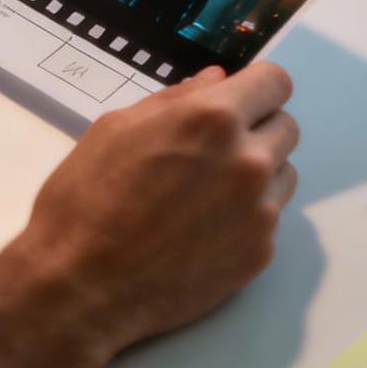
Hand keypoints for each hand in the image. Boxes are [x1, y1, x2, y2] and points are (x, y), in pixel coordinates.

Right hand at [2, 62, 299, 356]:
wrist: (80, 286)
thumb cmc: (85, 199)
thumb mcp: (116, 129)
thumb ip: (175, 99)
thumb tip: (215, 81)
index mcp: (213, 120)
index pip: (275, 82)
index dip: (255, 88)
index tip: (237, 100)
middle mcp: (249, 162)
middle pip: (286, 127)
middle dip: (256, 129)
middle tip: (211, 151)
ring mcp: (260, 213)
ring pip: (283, 175)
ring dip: (257, 174)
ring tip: (205, 194)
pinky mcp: (259, 254)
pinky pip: (268, 220)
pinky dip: (245, 218)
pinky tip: (201, 231)